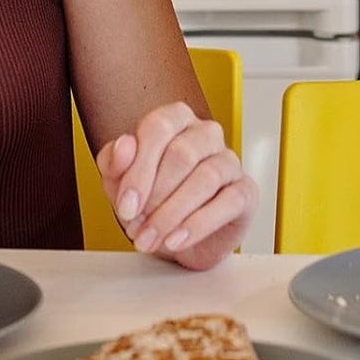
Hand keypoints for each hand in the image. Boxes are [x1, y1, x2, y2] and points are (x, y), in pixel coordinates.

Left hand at [95, 102, 258, 270]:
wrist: (175, 237)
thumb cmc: (150, 200)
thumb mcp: (120, 182)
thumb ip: (114, 162)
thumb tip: (124, 146)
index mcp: (175, 120)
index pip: (158, 128)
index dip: (139, 168)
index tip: (126, 205)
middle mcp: (205, 134)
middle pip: (181, 154)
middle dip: (154, 197)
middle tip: (137, 227)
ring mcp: (229, 161)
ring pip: (205, 179)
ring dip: (172, 215)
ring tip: (152, 238)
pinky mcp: (245, 191)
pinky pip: (228, 202)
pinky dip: (197, 225)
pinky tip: (177, 240)